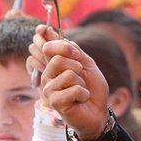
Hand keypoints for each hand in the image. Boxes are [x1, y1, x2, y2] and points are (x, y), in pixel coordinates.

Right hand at [27, 25, 108, 140]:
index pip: (44, 47)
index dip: (43, 36)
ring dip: (81, 82)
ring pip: (67, 73)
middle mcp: (48, 75)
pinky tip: (79, 100)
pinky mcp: (53, 101)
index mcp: (54, 66)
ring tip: (81, 91)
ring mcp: (48, 89)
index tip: (41, 28)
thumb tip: (54, 35)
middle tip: (81, 73)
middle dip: (76, 63)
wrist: (98, 112)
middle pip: (56, 58)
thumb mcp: (87, 65)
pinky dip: (82, 93)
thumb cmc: (92, 89)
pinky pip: (72, 88)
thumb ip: (73, 51)